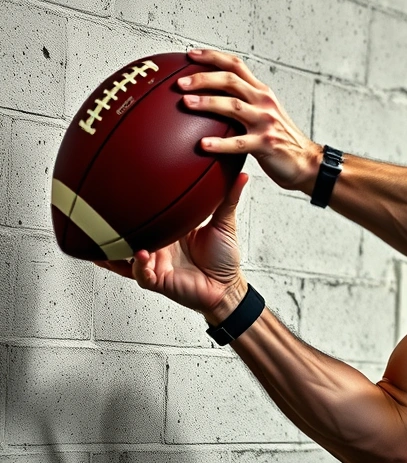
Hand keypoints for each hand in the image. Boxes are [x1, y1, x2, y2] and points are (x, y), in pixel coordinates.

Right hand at [95, 173, 249, 321]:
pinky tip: (140, 255)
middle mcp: (159, 245)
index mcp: (171, 230)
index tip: (130, 184)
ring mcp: (155, 263)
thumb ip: (228, 199)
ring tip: (114, 233)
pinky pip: (141, 273)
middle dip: (118, 222)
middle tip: (108, 207)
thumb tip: (242, 175)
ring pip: (128, 253)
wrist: (227, 287)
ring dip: (120, 244)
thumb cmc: (223, 259)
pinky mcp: (157, 280)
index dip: (138, 202)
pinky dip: (138, 265)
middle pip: (132, 232)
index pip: (150, 212)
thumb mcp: (225, 224)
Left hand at [178, 48, 320, 192]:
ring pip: (233, 106)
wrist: (307, 162)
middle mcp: (264, 102)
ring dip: (207, 102)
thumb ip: (243, 105)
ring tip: (186, 103)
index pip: (236, 65)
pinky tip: (203, 145)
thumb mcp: (264, 115)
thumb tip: (211, 100)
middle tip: (180, 82)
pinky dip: (220, 143)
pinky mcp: (266, 144)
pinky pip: (239, 142)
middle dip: (203, 77)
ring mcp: (266, 122)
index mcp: (262, 93)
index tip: (190, 54)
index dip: (212, 56)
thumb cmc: (281, 141)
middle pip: (231, 80)